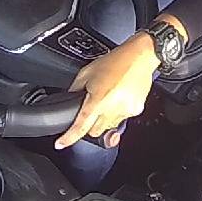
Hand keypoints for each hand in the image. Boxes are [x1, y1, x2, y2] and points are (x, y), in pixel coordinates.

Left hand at [54, 35, 159, 149]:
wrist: (140, 56)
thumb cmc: (116, 61)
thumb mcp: (87, 71)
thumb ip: (76, 89)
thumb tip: (69, 99)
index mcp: (98, 100)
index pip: (80, 126)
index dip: (68, 138)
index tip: (60, 144)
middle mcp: (112, 109)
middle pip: (95, 131)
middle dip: (90, 123)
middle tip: (93, 107)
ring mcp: (125, 111)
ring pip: (109, 126)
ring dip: (105, 117)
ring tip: (109, 97)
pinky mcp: (135, 111)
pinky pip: (121, 118)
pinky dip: (117, 112)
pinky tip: (119, 96)